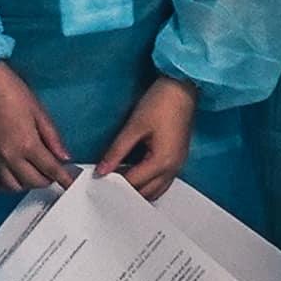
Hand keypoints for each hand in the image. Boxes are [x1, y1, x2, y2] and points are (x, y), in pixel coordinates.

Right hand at [0, 61, 75, 198]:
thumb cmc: (11, 91)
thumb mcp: (38, 111)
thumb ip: (52, 137)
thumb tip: (64, 157)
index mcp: (27, 144)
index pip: (51, 169)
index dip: (63, 179)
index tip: (69, 184)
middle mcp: (9, 156)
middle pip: (32, 181)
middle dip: (46, 180)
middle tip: (51, 173)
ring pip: (11, 186)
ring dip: (25, 184)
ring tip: (31, 175)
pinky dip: (0, 185)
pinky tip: (7, 179)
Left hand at [100, 75, 197, 195]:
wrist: (183, 88)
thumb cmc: (161, 103)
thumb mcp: (134, 127)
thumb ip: (117, 151)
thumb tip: (101, 170)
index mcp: (162, 162)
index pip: (133, 183)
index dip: (114, 184)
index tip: (98, 181)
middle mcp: (173, 169)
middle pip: (145, 192)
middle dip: (126, 190)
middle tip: (106, 182)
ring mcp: (177, 165)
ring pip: (155, 190)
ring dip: (138, 188)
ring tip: (118, 178)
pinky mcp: (177, 159)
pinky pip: (161, 181)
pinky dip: (147, 182)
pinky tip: (134, 173)